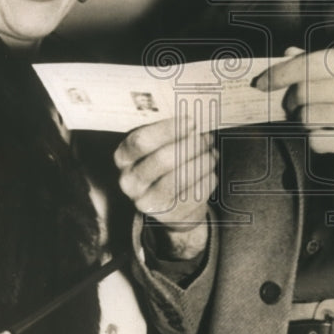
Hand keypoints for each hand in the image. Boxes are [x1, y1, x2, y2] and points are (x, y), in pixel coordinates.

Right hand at [114, 116, 216, 258]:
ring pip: (181, 177)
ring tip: (211, 153)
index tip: (191, 121)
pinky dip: (208, 178)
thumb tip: (195, 116)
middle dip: (190, 145)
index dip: (168, 130)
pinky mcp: (169, 216)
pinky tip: (210, 170)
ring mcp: (148, 202)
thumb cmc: (166, 164)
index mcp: (123, 158)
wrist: (170, 204)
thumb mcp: (158, 147)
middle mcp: (130, 182)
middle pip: (163, 159)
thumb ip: (169, 132)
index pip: (141, 141)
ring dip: (202, 161)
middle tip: (205, 137)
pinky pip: (195, 193)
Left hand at [254, 46, 333, 170]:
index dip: (280, 73)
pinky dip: (315, 139)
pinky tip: (329, 134)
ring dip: (304, 122)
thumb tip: (287, 55)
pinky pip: (318, 141)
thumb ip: (324, 63)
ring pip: (307, 119)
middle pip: (304, 93)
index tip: (261, 82)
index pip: (311, 63)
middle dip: (290, 102)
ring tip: (316, 120)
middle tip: (293, 106)